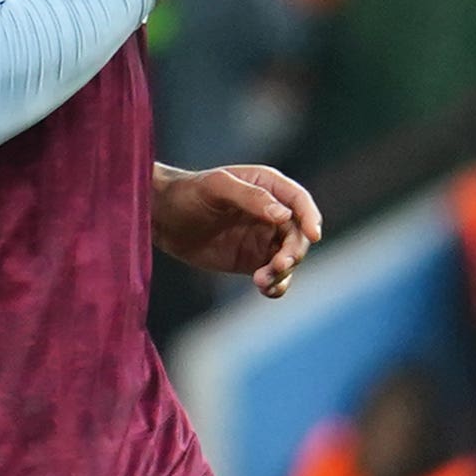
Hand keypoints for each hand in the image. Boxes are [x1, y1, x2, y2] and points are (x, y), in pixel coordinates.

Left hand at [152, 164, 321, 296]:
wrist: (162, 217)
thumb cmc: (187, 193)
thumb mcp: (217, 188)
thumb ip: (251, 198)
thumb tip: (284, 215)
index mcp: (268, 186)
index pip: (299, 201)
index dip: (310, 217)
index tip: (313, 236)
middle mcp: (272, 212)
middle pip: (298, 235)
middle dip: (293, 252)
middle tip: (277, 266)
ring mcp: (264, 238)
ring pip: (289, 258)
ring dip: (283, 271)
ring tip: (262, 280)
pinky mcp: (253, 260)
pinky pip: (275, 275)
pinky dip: (276, 284)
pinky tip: (266, 289)